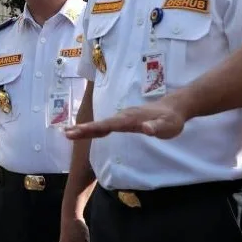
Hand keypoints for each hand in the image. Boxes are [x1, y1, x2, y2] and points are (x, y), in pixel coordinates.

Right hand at [64, 98, 187, 140]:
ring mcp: (123, 118)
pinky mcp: (125, 121)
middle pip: (101, 124)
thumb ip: (156, 128)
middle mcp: (123, 116)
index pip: (108, 125)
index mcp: (130, 119)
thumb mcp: (168, 126)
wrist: (175, 108)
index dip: (92, 129)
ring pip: (102, 124)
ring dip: (86, 129)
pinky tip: (87, 132)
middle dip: (83, 129)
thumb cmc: (171, 120)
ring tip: (70, 133)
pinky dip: (95, 129)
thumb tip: (144, 128)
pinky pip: (106, 125)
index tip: (76, 132)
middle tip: (66, 134)